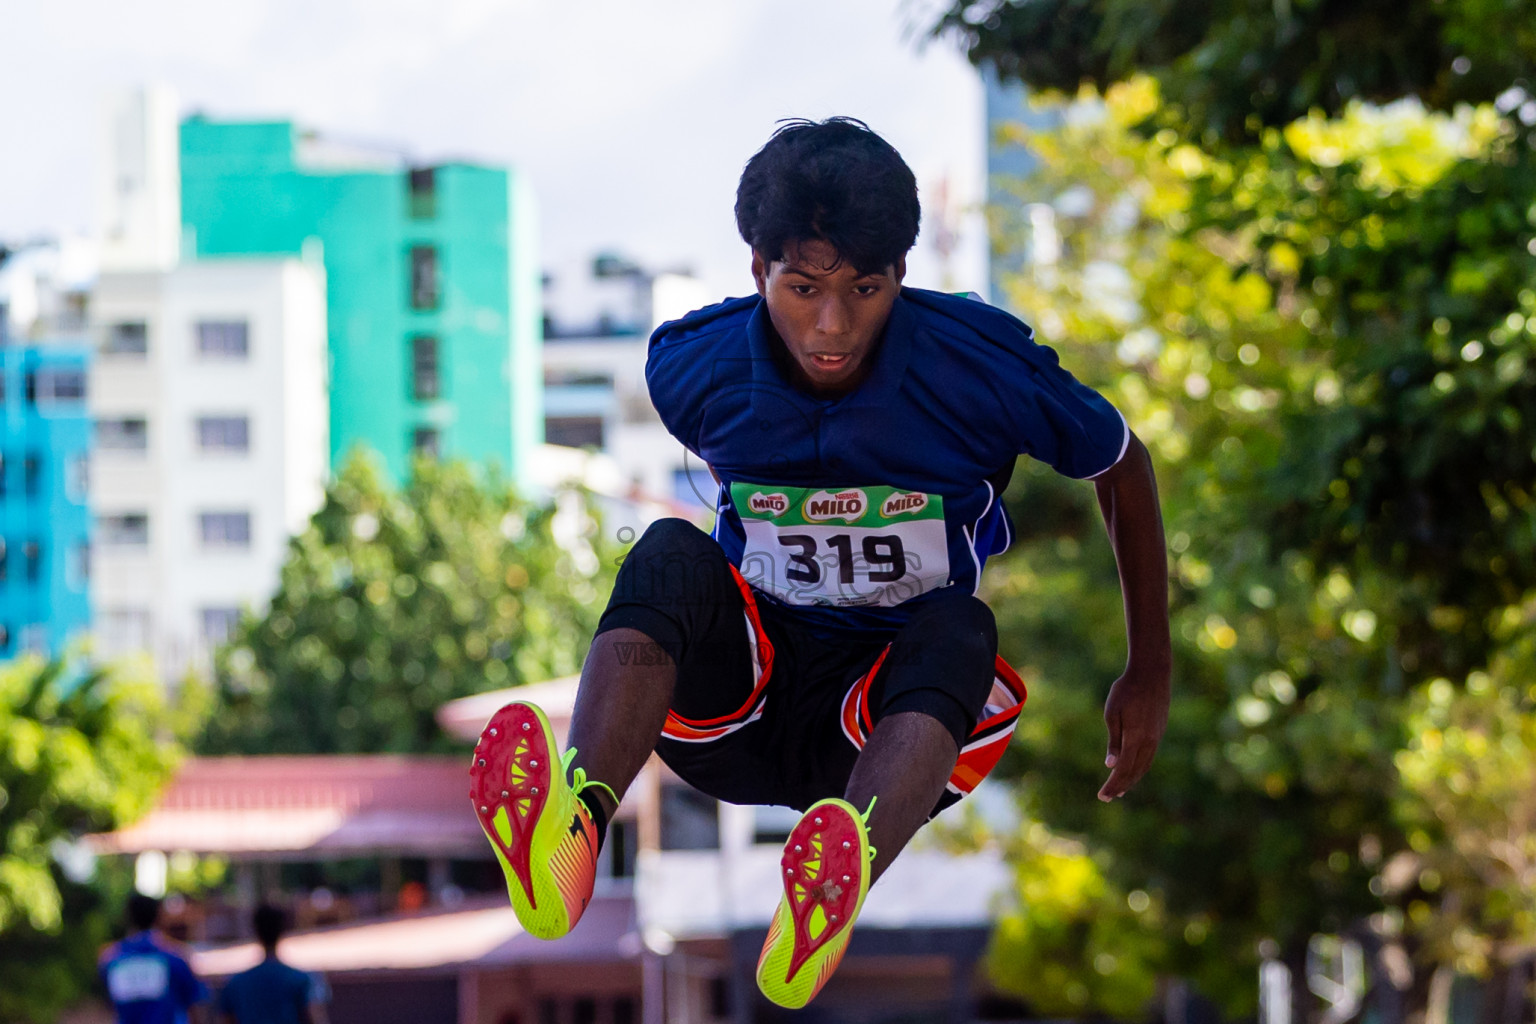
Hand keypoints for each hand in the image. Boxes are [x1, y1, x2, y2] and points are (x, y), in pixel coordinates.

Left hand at [1098, 663, 1170, 801]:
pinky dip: (1140, 768)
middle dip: (1121, 786)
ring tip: (1120, 789)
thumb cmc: (1126, 690)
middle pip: (1134, 772)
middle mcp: (1149, 742)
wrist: (1152, 673)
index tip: (1103, 796)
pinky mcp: (1159, 732)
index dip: (1113, 784)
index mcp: (1136, 738)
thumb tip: (1111, 765)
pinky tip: (1132, 769)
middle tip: (1107, 797)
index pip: (1123, 769)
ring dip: (1132, 779)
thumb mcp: (1113, 712)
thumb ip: (1114, 741)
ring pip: (1144, 766)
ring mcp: (1157, 737)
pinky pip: (1149, 757)